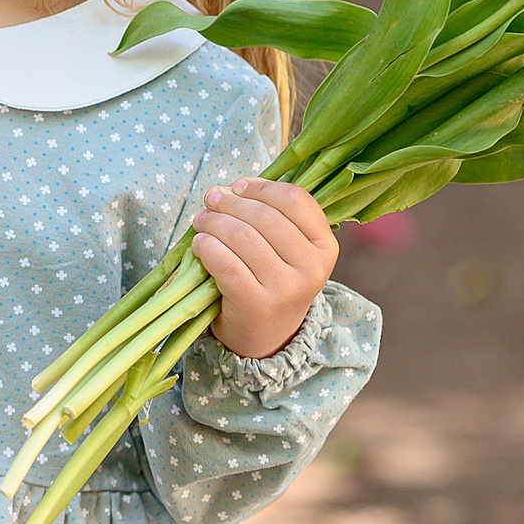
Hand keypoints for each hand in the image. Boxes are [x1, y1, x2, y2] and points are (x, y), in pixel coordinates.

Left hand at [189, 176, 337, 359]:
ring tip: (201, 221)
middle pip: (264, 215)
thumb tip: (230, 187)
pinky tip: (199, 244)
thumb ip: (271, 215)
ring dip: (213, 222)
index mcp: (324, 246)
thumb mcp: (287, 249)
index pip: (295, 199)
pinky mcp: (256, 303)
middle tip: (210, 199)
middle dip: (230, 202)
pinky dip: (206, 247)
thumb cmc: (272, 281)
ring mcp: (285, 288)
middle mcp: (311, 267)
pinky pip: (225, 262)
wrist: (265, 336)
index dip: (261, 187)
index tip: (238, 186)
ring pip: (242, 236)